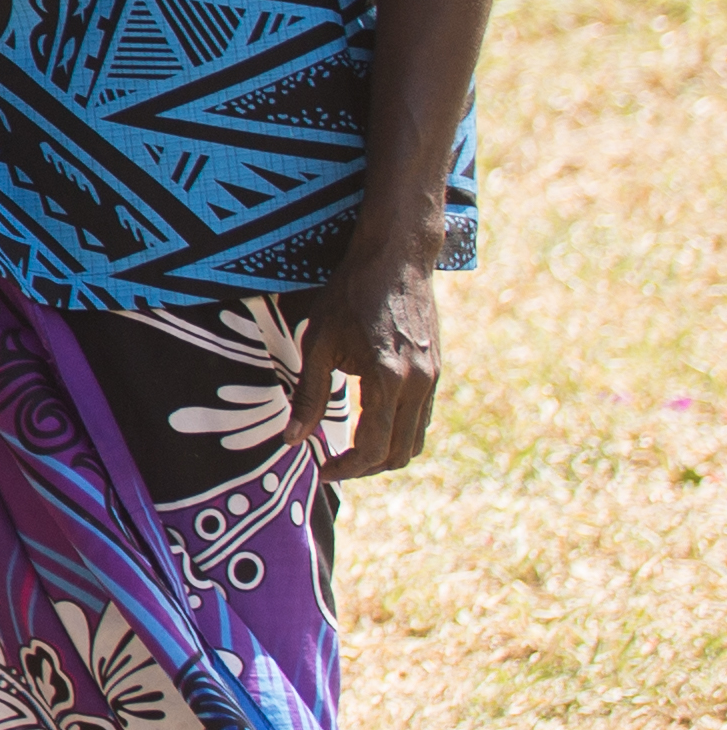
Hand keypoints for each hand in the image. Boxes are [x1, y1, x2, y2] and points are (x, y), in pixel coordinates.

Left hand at [289, 243, 441, 480]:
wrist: (396, 259)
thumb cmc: (351, 295)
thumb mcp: (318, 343)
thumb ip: (308, 396)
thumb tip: (293, 440)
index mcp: (388, 380)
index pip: (373, 448)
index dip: (346, 468)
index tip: (322, 470)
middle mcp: (419, 385)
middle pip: (400, 454)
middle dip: (366, 468)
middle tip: (334, 465)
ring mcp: (433, 379)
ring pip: (416, 440)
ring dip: (385, 454)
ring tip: (350, 451)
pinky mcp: (437, 371)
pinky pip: (422, 418)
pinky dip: (398, 432)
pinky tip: (370, 424)